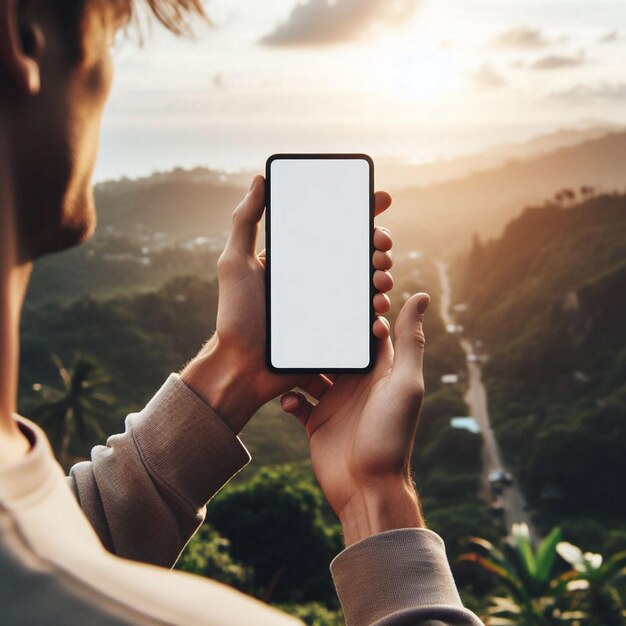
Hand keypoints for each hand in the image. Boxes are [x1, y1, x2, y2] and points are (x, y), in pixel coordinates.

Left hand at [181, 175, 395, 432]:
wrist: (242, 366)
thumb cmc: (236, 315)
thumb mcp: (234, 263)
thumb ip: (245, 221)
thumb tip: (259, 179)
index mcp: (299, 258)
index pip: (334, 227)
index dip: (361, 211)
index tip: (381, 199)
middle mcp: (318, 277)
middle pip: (359, 252)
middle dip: (380, 243)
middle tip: (381, 246)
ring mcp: (330, 304)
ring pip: (369, 282)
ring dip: (385, 274)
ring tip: (382, 277)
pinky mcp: (338, 330)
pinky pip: (365, 316)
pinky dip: (379, 309)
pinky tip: (379, 308)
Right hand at [280, 294, 429, 544]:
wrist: (368, 488)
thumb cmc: (391, 435)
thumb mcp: (404, 383)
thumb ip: (410, 341)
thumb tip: (421, 295)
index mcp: (380, 370)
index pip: (367, 332)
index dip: (354, 313)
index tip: (334, 290)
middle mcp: (357, 383)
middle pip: (333, 349)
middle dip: (318, 336)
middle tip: (297, 319)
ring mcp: (335, 402)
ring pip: (311, 372)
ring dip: (298, 365)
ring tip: (284, 356)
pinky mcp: (316, 421)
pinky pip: (297, 400)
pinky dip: (289, 397)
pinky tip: (289, 400)